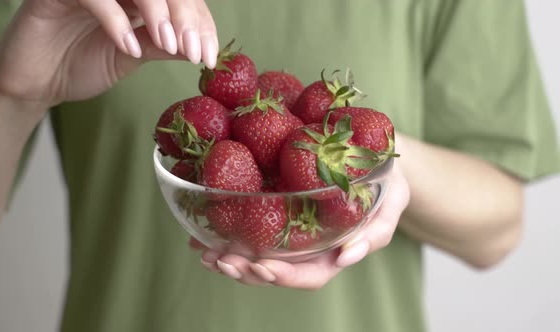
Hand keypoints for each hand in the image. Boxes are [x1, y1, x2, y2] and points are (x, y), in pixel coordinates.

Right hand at [0, 0, 216, 106]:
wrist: (36, 84)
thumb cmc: (81, 65)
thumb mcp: (133, 57)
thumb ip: (162, 46)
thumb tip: (199, 47)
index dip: (199, 23)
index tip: (210, 57)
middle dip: (186, 17)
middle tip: (195, 51)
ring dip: (158, 12)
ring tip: (169, 45)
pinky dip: (116, 20)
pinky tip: (127, 47)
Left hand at [196, 161, 409, 289]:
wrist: (370, 153)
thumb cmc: (385, 181)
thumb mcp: (391, 201)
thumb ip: (375, 231)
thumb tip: (345, 256)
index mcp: (335, 250)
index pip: (309, 275)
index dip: (284, 276)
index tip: (260, 267)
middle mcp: (308, 246)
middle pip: (275, 270)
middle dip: (245, 270)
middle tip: (218, 260)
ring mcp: (290, 230)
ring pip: (257, 253)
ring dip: (229, 256)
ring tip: (202, 250)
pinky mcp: (276, 209)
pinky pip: (250, 226)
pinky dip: (226, 231)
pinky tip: (202, 230)